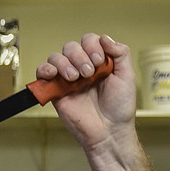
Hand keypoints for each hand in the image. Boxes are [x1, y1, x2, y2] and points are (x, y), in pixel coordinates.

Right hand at [37, 34, 135, 150]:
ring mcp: (67, 78)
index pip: (89, 40)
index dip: (92, 46)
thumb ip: (121, 53)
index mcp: (99, 62)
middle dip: (80, 56)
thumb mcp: (127, 76)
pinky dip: (44, 69)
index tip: (99, 61)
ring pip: (56, 57)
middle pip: (71, 46)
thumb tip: (105, 38)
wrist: (108, 131)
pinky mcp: (55, 90)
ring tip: (75, 78)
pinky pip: (42, 72)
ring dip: (65, 63)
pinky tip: (53, 74)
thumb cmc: (119, 108)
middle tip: (89, 73)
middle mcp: (82, 67)